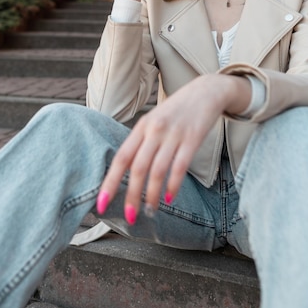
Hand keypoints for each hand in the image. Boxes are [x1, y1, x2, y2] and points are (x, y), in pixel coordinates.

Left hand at [97, 74, 250, 223]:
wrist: (206, 91)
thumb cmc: (177, 110)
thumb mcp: (154, 121)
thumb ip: (141, 143)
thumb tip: (125, 172)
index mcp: (142, 127)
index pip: (121, 158)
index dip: (110, 182)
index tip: (101, 203)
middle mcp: (155, 130)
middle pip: (137, 167)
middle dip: (131, 195)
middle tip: (129, 217)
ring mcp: (174, 134)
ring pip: (157, 170)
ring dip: (152, 195)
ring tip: (150, 211)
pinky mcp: (193, 138)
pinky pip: (180, 167)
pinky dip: (173, 185)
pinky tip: (170, 198)